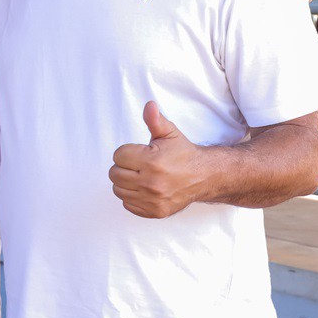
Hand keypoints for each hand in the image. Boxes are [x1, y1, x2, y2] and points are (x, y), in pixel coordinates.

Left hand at [108, 102, 207, 218]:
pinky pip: (128, 204)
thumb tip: (149, 105)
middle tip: (139, 165)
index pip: (118, 156)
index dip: (127, 152)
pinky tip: (145, 189)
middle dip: (124, 167)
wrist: (204, 177)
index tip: (140, 153)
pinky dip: (132, 197)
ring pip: (118, 190)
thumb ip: (155, 120)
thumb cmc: (183, 153)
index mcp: (152, 161)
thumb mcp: (170, 133)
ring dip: (125, 182)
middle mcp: (151, 183)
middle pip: (114, 174)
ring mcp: (152, 200)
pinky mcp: (155, 212)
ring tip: (141, 176)